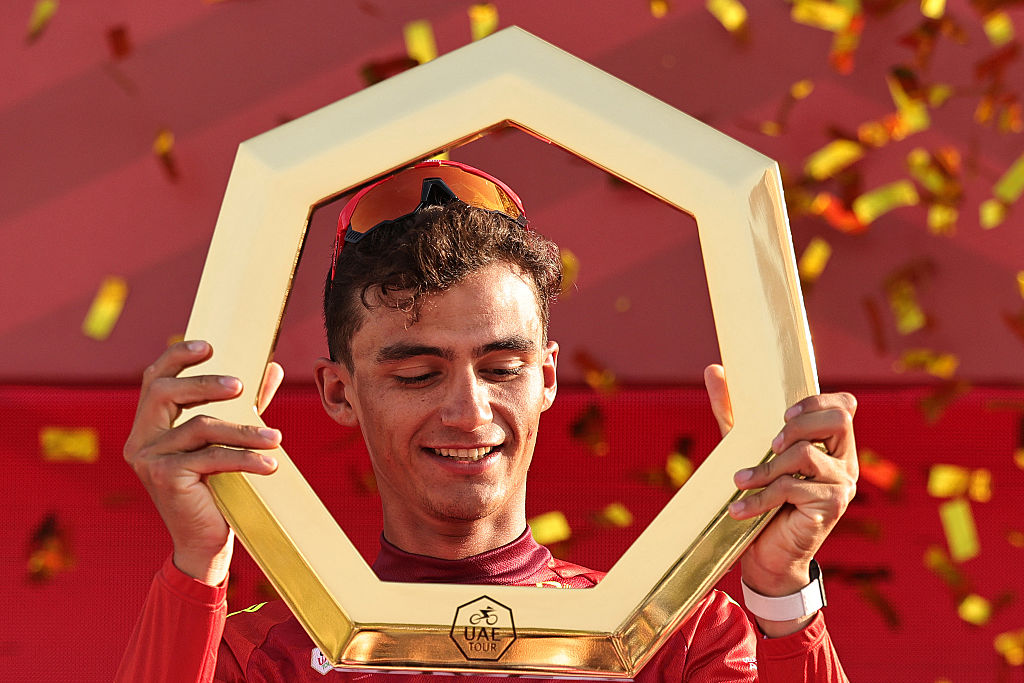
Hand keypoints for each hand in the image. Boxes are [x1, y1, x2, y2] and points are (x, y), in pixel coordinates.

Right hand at [123, 340, 283, 584]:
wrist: (206, 544)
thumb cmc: (217, 490)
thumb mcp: (230, 442)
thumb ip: (245, 406)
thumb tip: (270, 368)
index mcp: (148, 428)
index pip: (153, 381)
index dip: (177, 357)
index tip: (209, 345)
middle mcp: (139, 441)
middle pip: (165, 393)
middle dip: (204, 383)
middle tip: (242, 386)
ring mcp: (148, 459)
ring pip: (199, 427)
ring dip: (243, 430)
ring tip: (276, 438)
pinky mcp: (164, 478)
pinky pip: (211, 457)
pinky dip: (245, 458)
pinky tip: (270, 464)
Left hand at [704, 365, 857, 635]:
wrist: (767, 555)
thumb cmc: (760, 497)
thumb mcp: (744, 449)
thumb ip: (733, 411)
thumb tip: (714, 369)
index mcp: (831, 443)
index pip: (844, 406)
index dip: (816, 401)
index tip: (782, 414)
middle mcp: (845, 460)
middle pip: (838, 420)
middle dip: (797, 426)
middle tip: (767, 445)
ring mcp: (843, 484)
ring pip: (806, 455)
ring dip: (765, 468)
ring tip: (739, 481)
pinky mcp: (832, 507)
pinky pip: (793, 487)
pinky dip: (760, 497)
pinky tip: (739, 508)